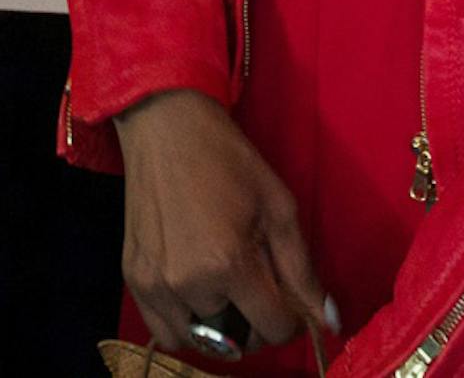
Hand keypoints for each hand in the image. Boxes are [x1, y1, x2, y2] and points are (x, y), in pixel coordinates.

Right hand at [115, 89, 330, 354]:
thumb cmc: (226, 157)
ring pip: (201, 340)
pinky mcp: (133, 277)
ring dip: (219, 326)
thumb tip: (330, 321)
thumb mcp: (277, 204)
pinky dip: (184, 323)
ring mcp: (156, 284)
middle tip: (253, 280)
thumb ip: (303, 269)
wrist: (164, 123)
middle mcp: (189, 283)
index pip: (274, 329)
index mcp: (229, 263)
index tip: (285, 293)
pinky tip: (194, 291)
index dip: (289, 316)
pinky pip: (164, 331)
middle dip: (254, 318)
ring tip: (223, 286)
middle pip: (239, 339)